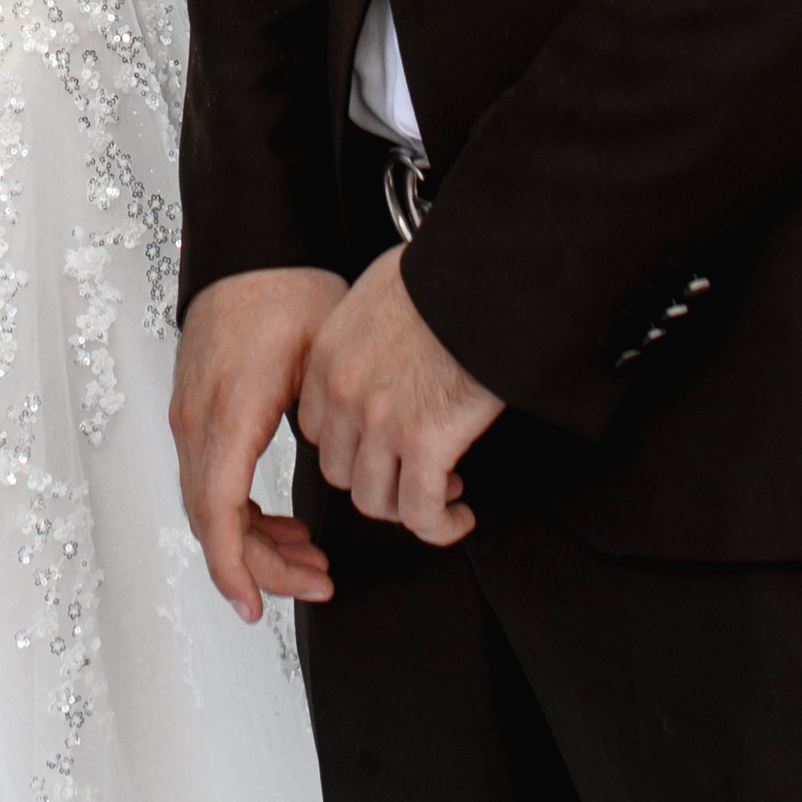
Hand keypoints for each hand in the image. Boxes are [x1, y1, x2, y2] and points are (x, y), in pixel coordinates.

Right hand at [171, 268, 344, 622]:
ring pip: (209, 508)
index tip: (257, 604)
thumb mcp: (328, 353)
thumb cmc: (289, 291)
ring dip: (255, 543)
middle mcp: (199, 419)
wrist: (249, 249)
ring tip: (310, 557)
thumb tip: (400, 473)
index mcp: (231, 408)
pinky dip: (242, 516)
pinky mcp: (196, 414)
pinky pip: (210, 484)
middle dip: (262, 565)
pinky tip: (283, 523)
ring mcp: (191, 417)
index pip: (219, 509)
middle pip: (213, 521)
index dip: (236, 565)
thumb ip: (345, 421)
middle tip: (318, 581)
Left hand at [296, 247, 503, 547]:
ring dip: (407, 507)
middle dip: (377, 480)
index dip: (351, 447)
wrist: (484, 277)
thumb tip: (383, 355)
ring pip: (375, 500)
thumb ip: (365, 335)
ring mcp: (380, 421)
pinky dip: (439, 525)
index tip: (380, 447)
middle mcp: (345, 391)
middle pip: (340, 471)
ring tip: (442, 492)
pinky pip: (420, 511)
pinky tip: (460, 516)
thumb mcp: (379, 295)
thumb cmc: (446, 277)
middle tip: (412, 474)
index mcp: (330, 354)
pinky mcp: (424, 443)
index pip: (317, 430)